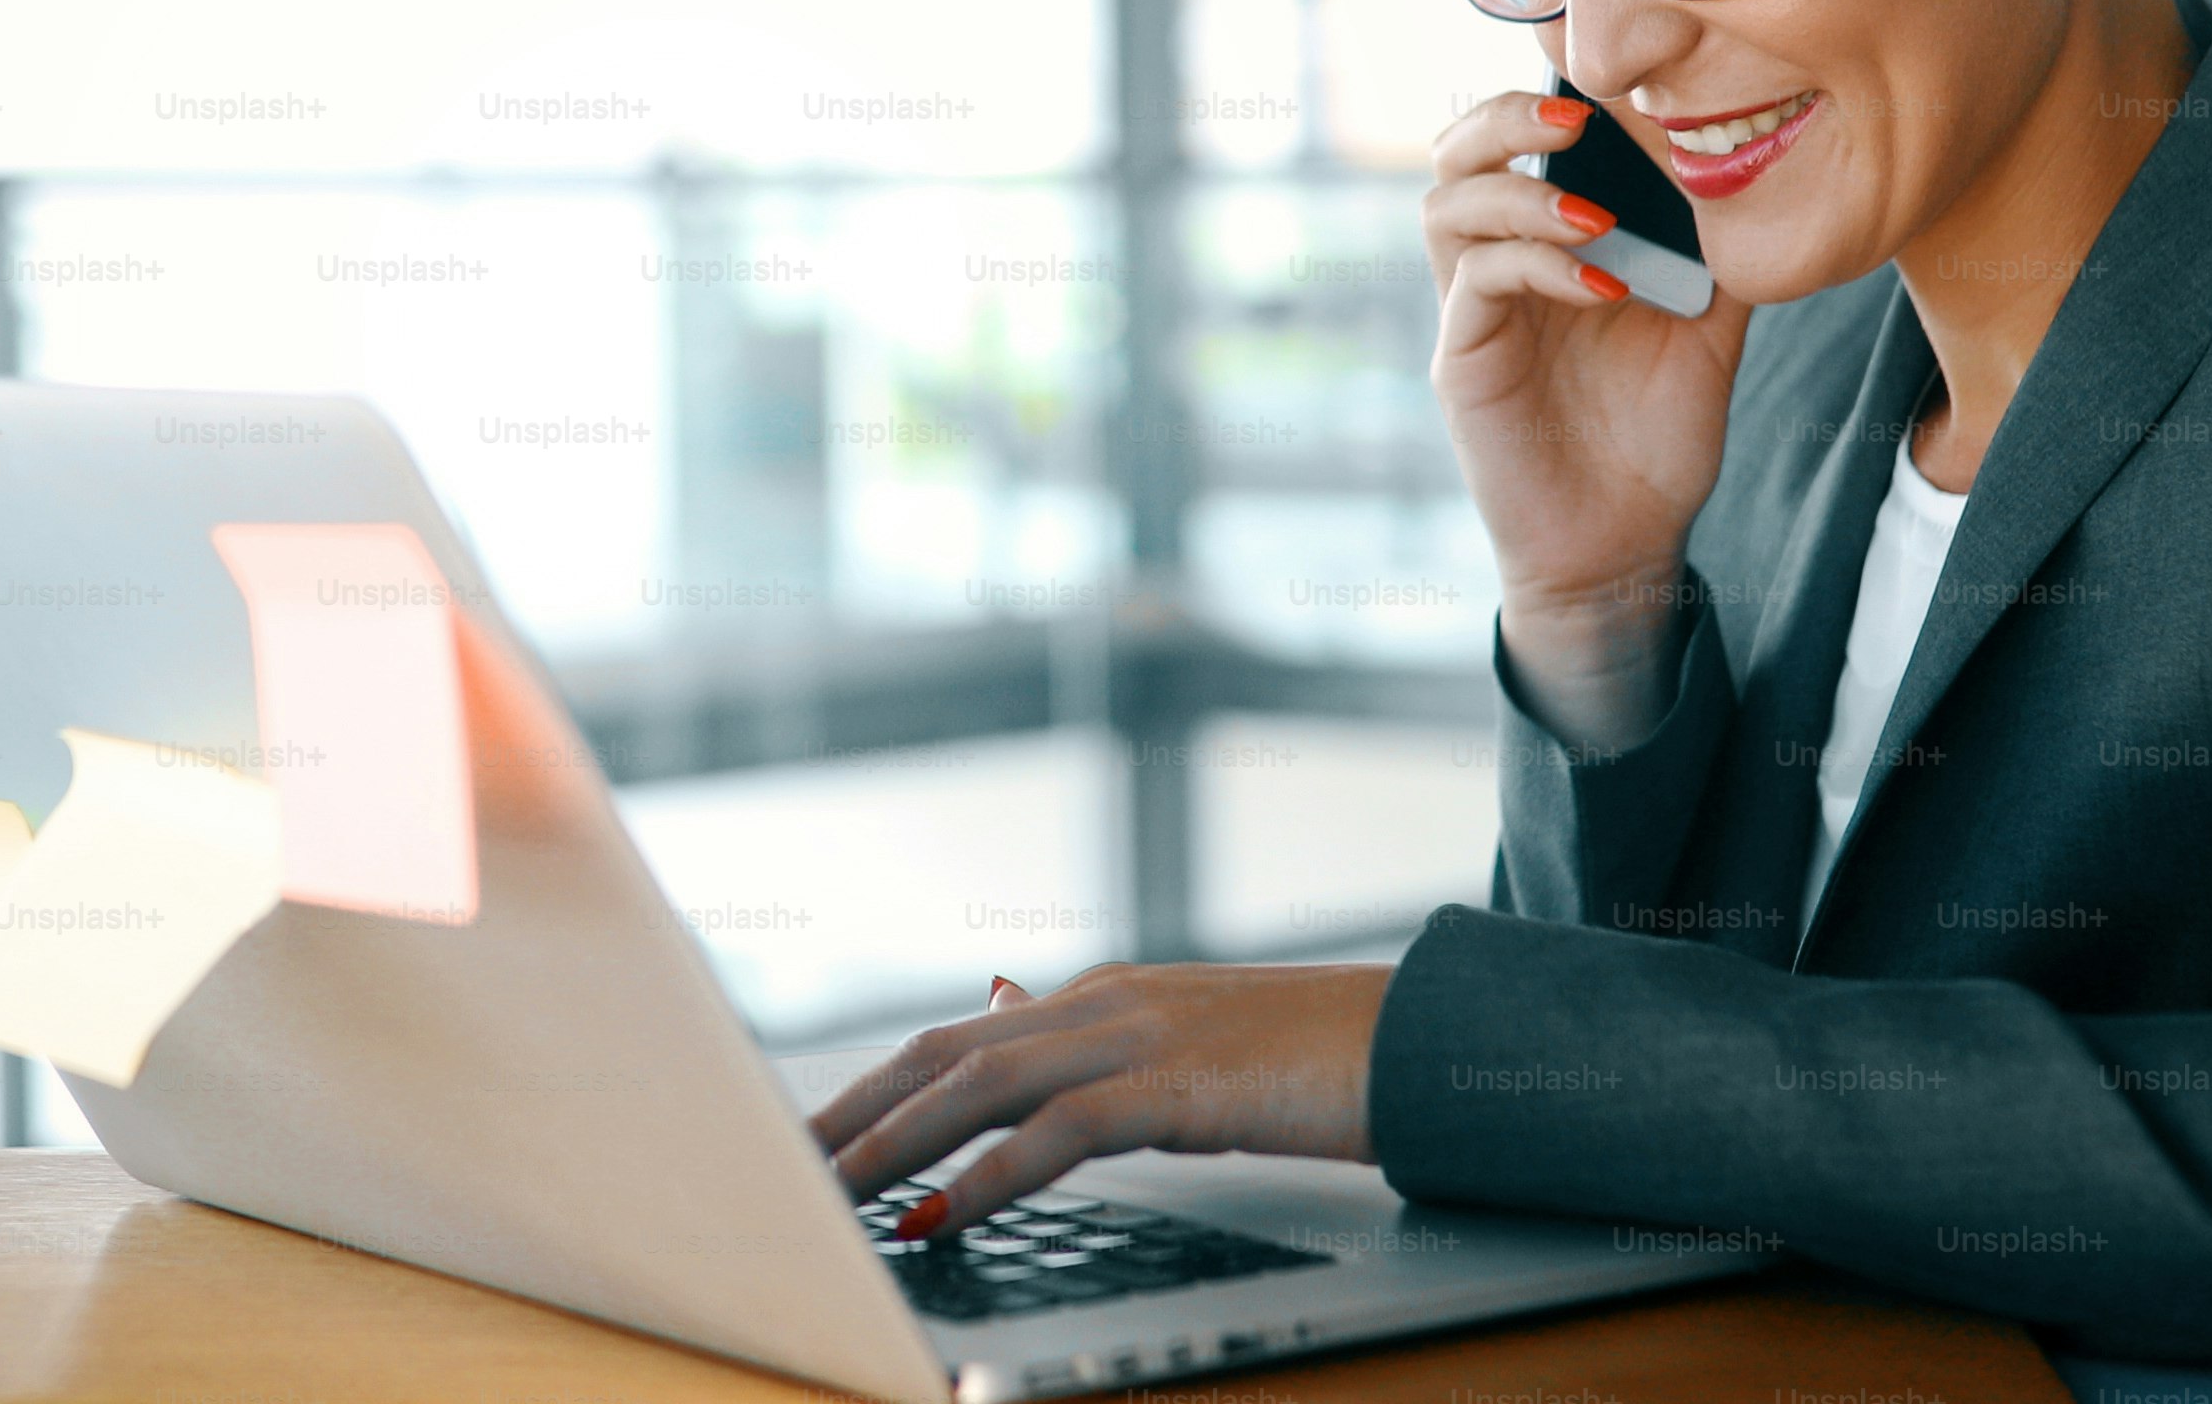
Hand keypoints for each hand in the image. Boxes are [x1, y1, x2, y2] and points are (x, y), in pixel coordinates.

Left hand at [808, 964, 1393, 1241]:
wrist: (1430, 1039)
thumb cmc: (1324, 1062)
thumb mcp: (1198, 1059)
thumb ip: (1108, 1067)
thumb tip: (1022, 1059)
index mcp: (1105, 998)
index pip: (961, 1039)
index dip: (882, 1086)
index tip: (819, 1135)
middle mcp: (1104, 1002)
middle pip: (943, 1052)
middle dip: (855, 1110)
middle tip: (782, 1164)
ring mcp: (1138, 1036)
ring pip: (981, 1085)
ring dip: (897, 1144)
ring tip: (831, 1194)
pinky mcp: (1178, 1084)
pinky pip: (1061, 1130)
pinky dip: (992, 1174)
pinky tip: (947, 1214)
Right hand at [1424, 91, 1752, 748]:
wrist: (1625, 545)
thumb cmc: (1654, 440)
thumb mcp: (1707, 332)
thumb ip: (1715, 256)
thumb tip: (1760, 176)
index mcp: (1542, 247)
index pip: (1513, 142)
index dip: (1540, 94)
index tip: (1607, 75)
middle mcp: (1494, 269)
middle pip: (1452, 155)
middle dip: (1503, 116)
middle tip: (1573, 115)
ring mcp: (1471, 314)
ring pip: (1444, 207)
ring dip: (1518, 191)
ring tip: (1593, 211)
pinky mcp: (1463, 362)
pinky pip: (1477, 284)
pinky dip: (1538, 267)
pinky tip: (1603, 284)